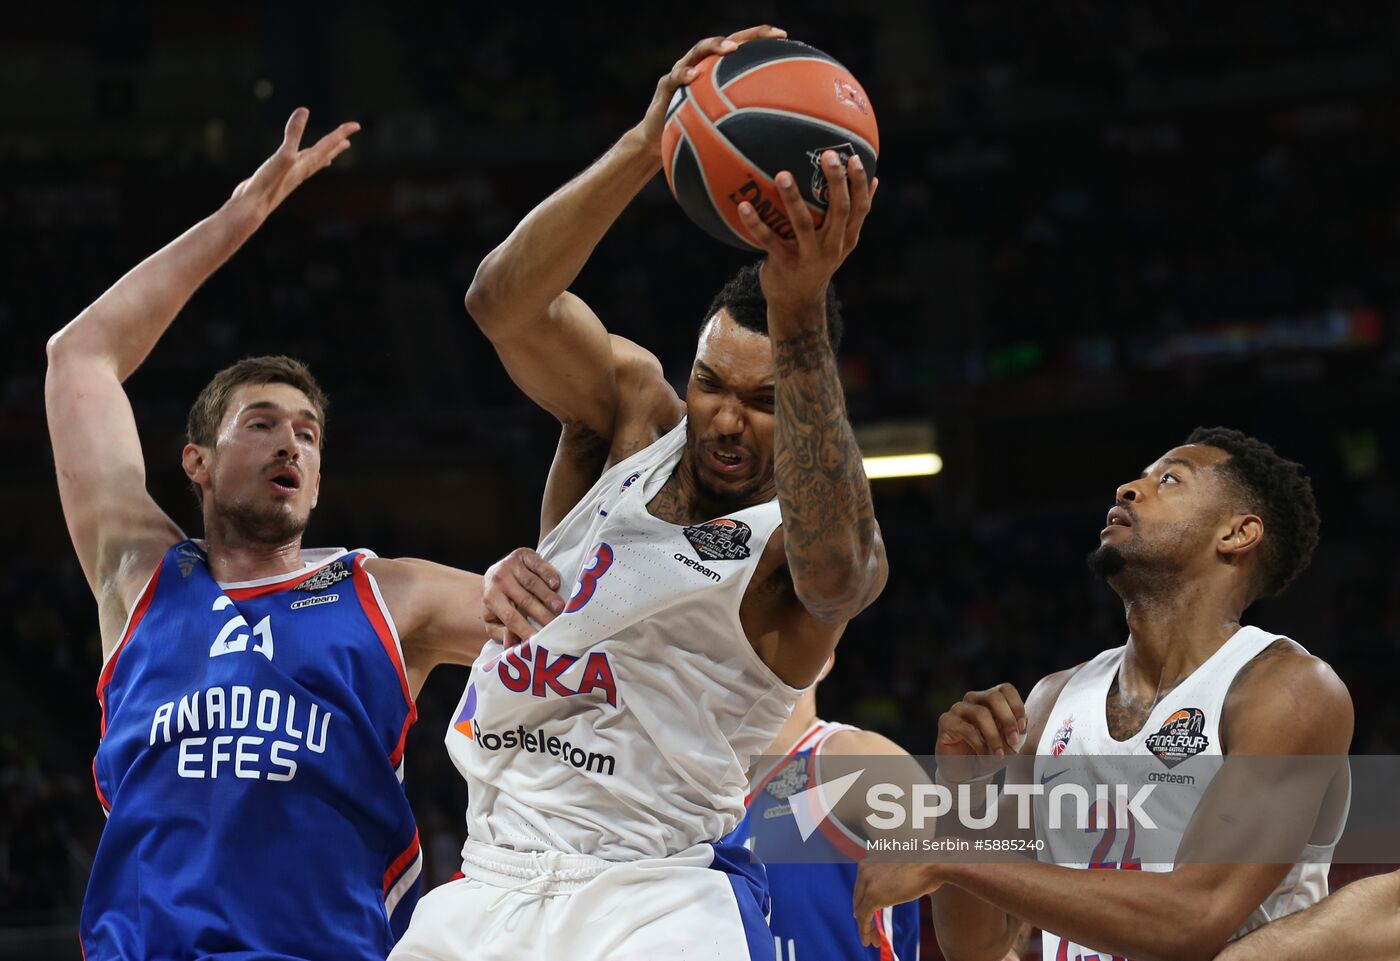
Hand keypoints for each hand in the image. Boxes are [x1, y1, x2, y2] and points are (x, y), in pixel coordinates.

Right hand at [228, 108, 358, 218]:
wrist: (252, 208)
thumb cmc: (269, 184)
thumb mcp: (283, 155)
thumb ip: (294, 134)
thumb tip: (304, 110)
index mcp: (305, 164)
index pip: (328, 145)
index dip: (341, 133)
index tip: (356, 125)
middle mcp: (301, 171)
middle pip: (323, 156)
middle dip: (335, 147)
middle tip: (348, 141)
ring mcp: (290, 177)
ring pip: (311, 165)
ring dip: (322, 158)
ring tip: (330, 156)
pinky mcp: (277, 180)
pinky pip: (296, 169)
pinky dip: (301, 164)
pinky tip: (296, 167)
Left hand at [482, 547, 563, 646]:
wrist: (495, 572)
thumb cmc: (499, 602)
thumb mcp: (494, 620)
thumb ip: (502, 633)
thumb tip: (512, 646)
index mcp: (491, 598)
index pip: (509, 617)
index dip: (523, 629)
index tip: (537, 640)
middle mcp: (498, 580)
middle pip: (524, 600)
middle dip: (541, 614)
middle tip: (556, 625)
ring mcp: (510, 565)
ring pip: (532, 583)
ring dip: (548, 596)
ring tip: (561, 608)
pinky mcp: (523, 554)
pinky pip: (537, 564)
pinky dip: (548, 573)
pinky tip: (556, 584)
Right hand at [632, 26, 786, 154]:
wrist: (659, 144)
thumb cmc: (694, 136)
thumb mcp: (722, 130)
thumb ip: (741, 124)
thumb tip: (775, 136)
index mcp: (717, 72)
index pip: (742, 48)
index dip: (762, 39)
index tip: (785, 37)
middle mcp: (702, 66)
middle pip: (726, 42)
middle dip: (747, 36)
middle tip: (768, 35)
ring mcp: (682, 72)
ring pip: (698, 51)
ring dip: (714, 47)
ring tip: (730, 49)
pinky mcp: (665, 86)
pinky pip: (674, 78)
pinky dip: (683, 75)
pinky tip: (693, 76)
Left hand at [738, 150, 877, 319]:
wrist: (797, 303)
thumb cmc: (817, 261)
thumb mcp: (840, 242)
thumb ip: (853, 215)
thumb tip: (875, 179)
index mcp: (847, 239)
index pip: (860, 208)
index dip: (859, 183)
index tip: (853, 157)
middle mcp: (831, 247)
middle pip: (838, 211)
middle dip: (836, 182)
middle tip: (827, 155)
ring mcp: (808, 256)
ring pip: (803, 224)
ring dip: (792, 198)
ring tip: (782, 174)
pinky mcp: (784, 263)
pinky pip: (768, 240)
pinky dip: (755, 223)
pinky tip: (744, 205)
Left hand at [853, 861, 942, 946]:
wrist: (932, 864)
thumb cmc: (925, 866)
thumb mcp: (901, 869)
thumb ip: (891, 879)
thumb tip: (890, 895)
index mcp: (870, 859)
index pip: (862, 886)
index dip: (865, 903)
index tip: (870, 916)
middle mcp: (864, 867)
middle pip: (859, 898)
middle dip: (864, 917)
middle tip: (872, 933)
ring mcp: (867, 881)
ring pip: (859, 909)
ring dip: (865, 927)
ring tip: (873, 941)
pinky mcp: (872, 896)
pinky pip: (863, 917)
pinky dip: (864, 930)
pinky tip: (867, 940)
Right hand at [936, 682, 1027, 783]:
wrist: (967, 772)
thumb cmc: (990, 753)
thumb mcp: (1009, 744)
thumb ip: (1017, 732)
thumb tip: (1020, 726)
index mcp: (990, 700)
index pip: (1006, 690)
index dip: (1017, 707)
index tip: (1022, 729)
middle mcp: (974, 700)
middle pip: (994, 696)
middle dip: (1008, 720)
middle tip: (1014, 741)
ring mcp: (958, 709)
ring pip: (981, 713)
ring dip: (994, 737)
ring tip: (998, 755)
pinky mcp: (946, 721)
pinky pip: (967, 729)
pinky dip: (980, 745)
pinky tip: (984, 756)